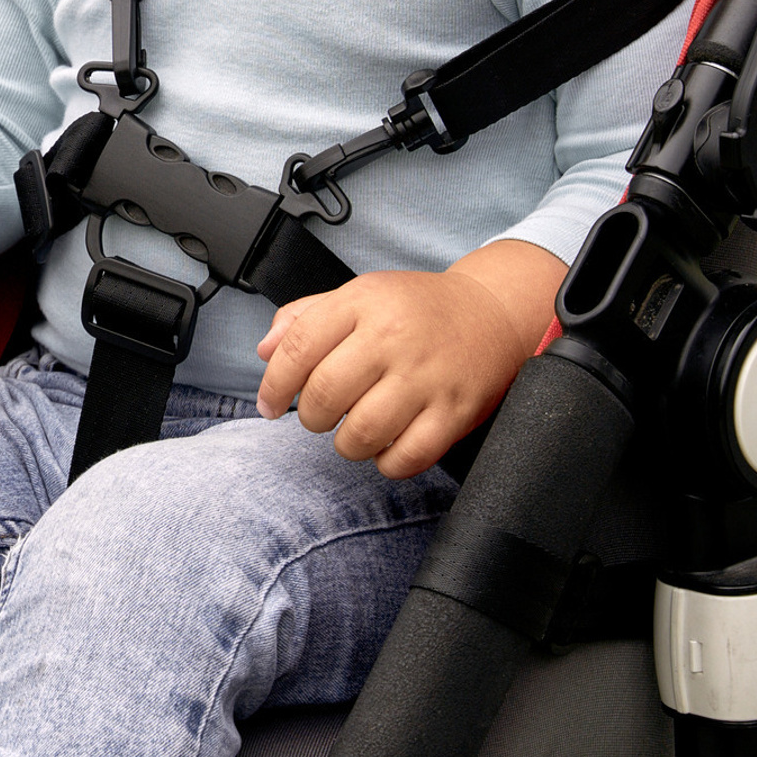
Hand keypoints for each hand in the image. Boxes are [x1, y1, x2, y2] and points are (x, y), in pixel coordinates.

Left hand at [254, 242, 564, 478]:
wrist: (492, 312)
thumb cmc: (417, 309)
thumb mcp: (359, 294)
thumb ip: (305, 318)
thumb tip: (265, 351)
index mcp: (364, 302)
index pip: (298, 346)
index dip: (274, 384)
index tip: (270, 404)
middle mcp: (394, 337)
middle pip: (325, 394)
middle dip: (311, 416)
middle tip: (320, 415)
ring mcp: (427, 376)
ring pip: (361, 432)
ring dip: (347, 443)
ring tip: (354, 430)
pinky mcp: (455, 412)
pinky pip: (406, 457)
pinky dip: (387, 462)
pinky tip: (387, 446)